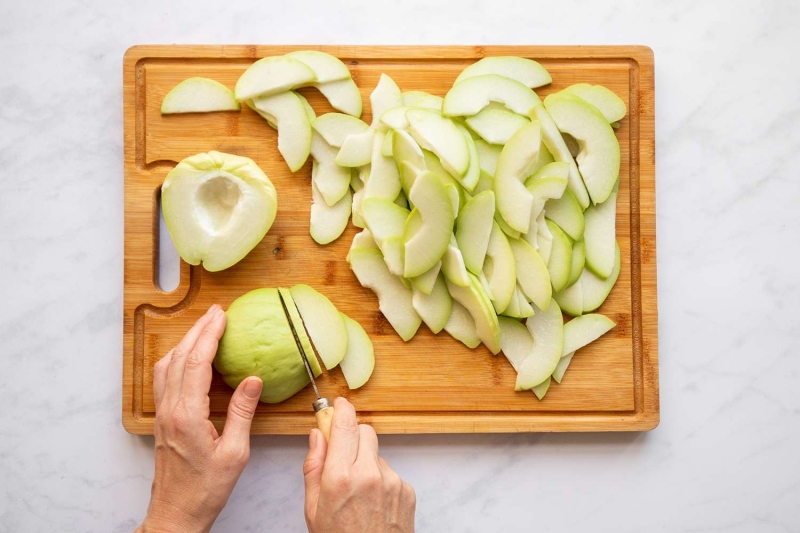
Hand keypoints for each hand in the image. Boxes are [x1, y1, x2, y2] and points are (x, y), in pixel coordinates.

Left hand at [137, 304, 261, 532]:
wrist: (176, 512)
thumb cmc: (205, 489)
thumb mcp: (235, 453)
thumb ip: (242, 413)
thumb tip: (253, 381)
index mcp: (188, 416)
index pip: (197, 364)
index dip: (209, 336)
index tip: (222, 317)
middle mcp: (170, 411)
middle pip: (180, 358)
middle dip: (198, 330)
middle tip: (216, 312)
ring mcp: (163, 414)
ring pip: (168, 366)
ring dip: (186, 342)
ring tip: (204, 327)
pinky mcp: (163, 420)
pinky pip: (165, 379)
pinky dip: (177, 359)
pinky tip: (189, 357)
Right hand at [303, 398, 415, 532]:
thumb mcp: (313, 508)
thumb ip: (313, 466)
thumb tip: (316, 436)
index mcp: (340, 478)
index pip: (345, 425)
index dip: (341, 409)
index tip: (337, 404)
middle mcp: (369, 474)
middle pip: (365, 431)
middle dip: (353, 435)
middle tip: (342, 452)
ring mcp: (392, 481)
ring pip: (377, 453)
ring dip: (366, 461)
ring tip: (357, 492)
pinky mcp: (407, 490)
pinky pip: (390, 472)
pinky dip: (381, 480)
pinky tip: (373, 502)